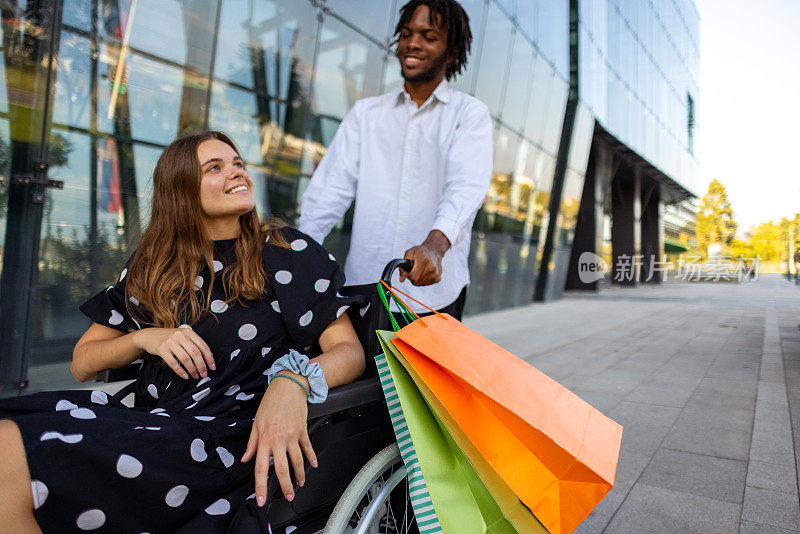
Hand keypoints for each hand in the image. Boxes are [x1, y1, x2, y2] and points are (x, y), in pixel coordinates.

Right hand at [133, 327, 214, 378]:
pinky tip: (185, 375)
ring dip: (192, 369)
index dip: (209, 358)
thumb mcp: (182, 336)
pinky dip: (180, 371)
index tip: (212, 367)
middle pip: (196, 353)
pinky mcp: (162, 349)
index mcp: (188, 332)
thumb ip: (193, 344)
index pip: (203, 346)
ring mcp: (170, 342)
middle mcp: (180, 336)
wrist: (149, 336)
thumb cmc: (168, 338)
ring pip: (185, 358)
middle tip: (204, 374)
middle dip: (202, 366)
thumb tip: (207, 357)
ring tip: (195, 375)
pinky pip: (173, 363)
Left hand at [241, 371, 316, 505]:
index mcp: (264, 439)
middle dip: (285, 486)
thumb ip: (252, 443)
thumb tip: (246, 458)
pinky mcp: (303, 430)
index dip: (260, 486)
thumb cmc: (271, 402)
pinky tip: (313, 465)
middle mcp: (278, 439)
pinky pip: (308, 447)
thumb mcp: (256, 422)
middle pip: (282, 469)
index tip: (261, 499)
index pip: (261, 468)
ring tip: (300, 484)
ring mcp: (292, 435)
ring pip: (297, 461)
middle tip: (288, 496)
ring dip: (300, 475)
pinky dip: (311, 457)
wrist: (289, 385)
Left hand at [399, 230, 449, 285]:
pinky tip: (425, 272)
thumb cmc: (420, 252)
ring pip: (420, 283)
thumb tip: (401, 280)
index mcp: (424, 260)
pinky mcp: (437, 278)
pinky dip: (423, 280)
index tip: (409, 270)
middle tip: (414, 269)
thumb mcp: (410, 253)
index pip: (412, 276)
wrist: (434, 251)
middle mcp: (431, 268)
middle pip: (416, 281)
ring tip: (420, 270)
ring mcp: (435, 274)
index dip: (408, 274)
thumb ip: (403, 266)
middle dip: (412, 276)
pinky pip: (425, 284)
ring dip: (417, 278)